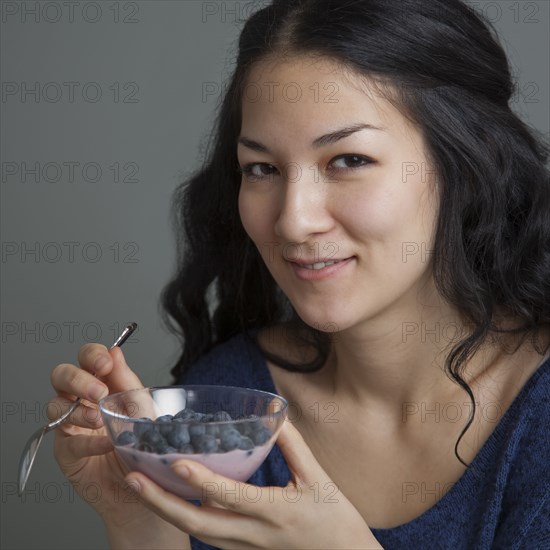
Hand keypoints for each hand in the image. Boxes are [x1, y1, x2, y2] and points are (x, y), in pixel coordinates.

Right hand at [49, 345, 154, 526]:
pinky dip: (88, 442)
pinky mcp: (67, 452)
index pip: (87, 358)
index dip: (91, 355)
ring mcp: (71, 425)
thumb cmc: (143, 440)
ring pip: (55, 405)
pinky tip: (106, 443)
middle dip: (78, 380)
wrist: (144, 481)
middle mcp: (81, 400)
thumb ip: (127, 380)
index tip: (104, 362)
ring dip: (79, 410)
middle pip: (61, 376)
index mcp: (102, 382)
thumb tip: (115, 350)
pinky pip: (68, 442)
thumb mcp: (142, 406)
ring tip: (99, 420)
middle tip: (99, 391)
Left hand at [124, 419, 382, 548]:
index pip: (229, 495)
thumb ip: (293, 444)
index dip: (201, 480)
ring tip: (141, 485)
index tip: (176, 462)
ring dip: (166, 510)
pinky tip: (172, 498)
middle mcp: (253, 534)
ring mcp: (245, 547)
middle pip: (197, 522)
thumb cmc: (334, 519)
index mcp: (273, 511)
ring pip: (196, 532)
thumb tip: (274, 415)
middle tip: (133, 479)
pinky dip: (185, 517)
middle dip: (160, 502)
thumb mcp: (317, 476)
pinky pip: (208, 535)